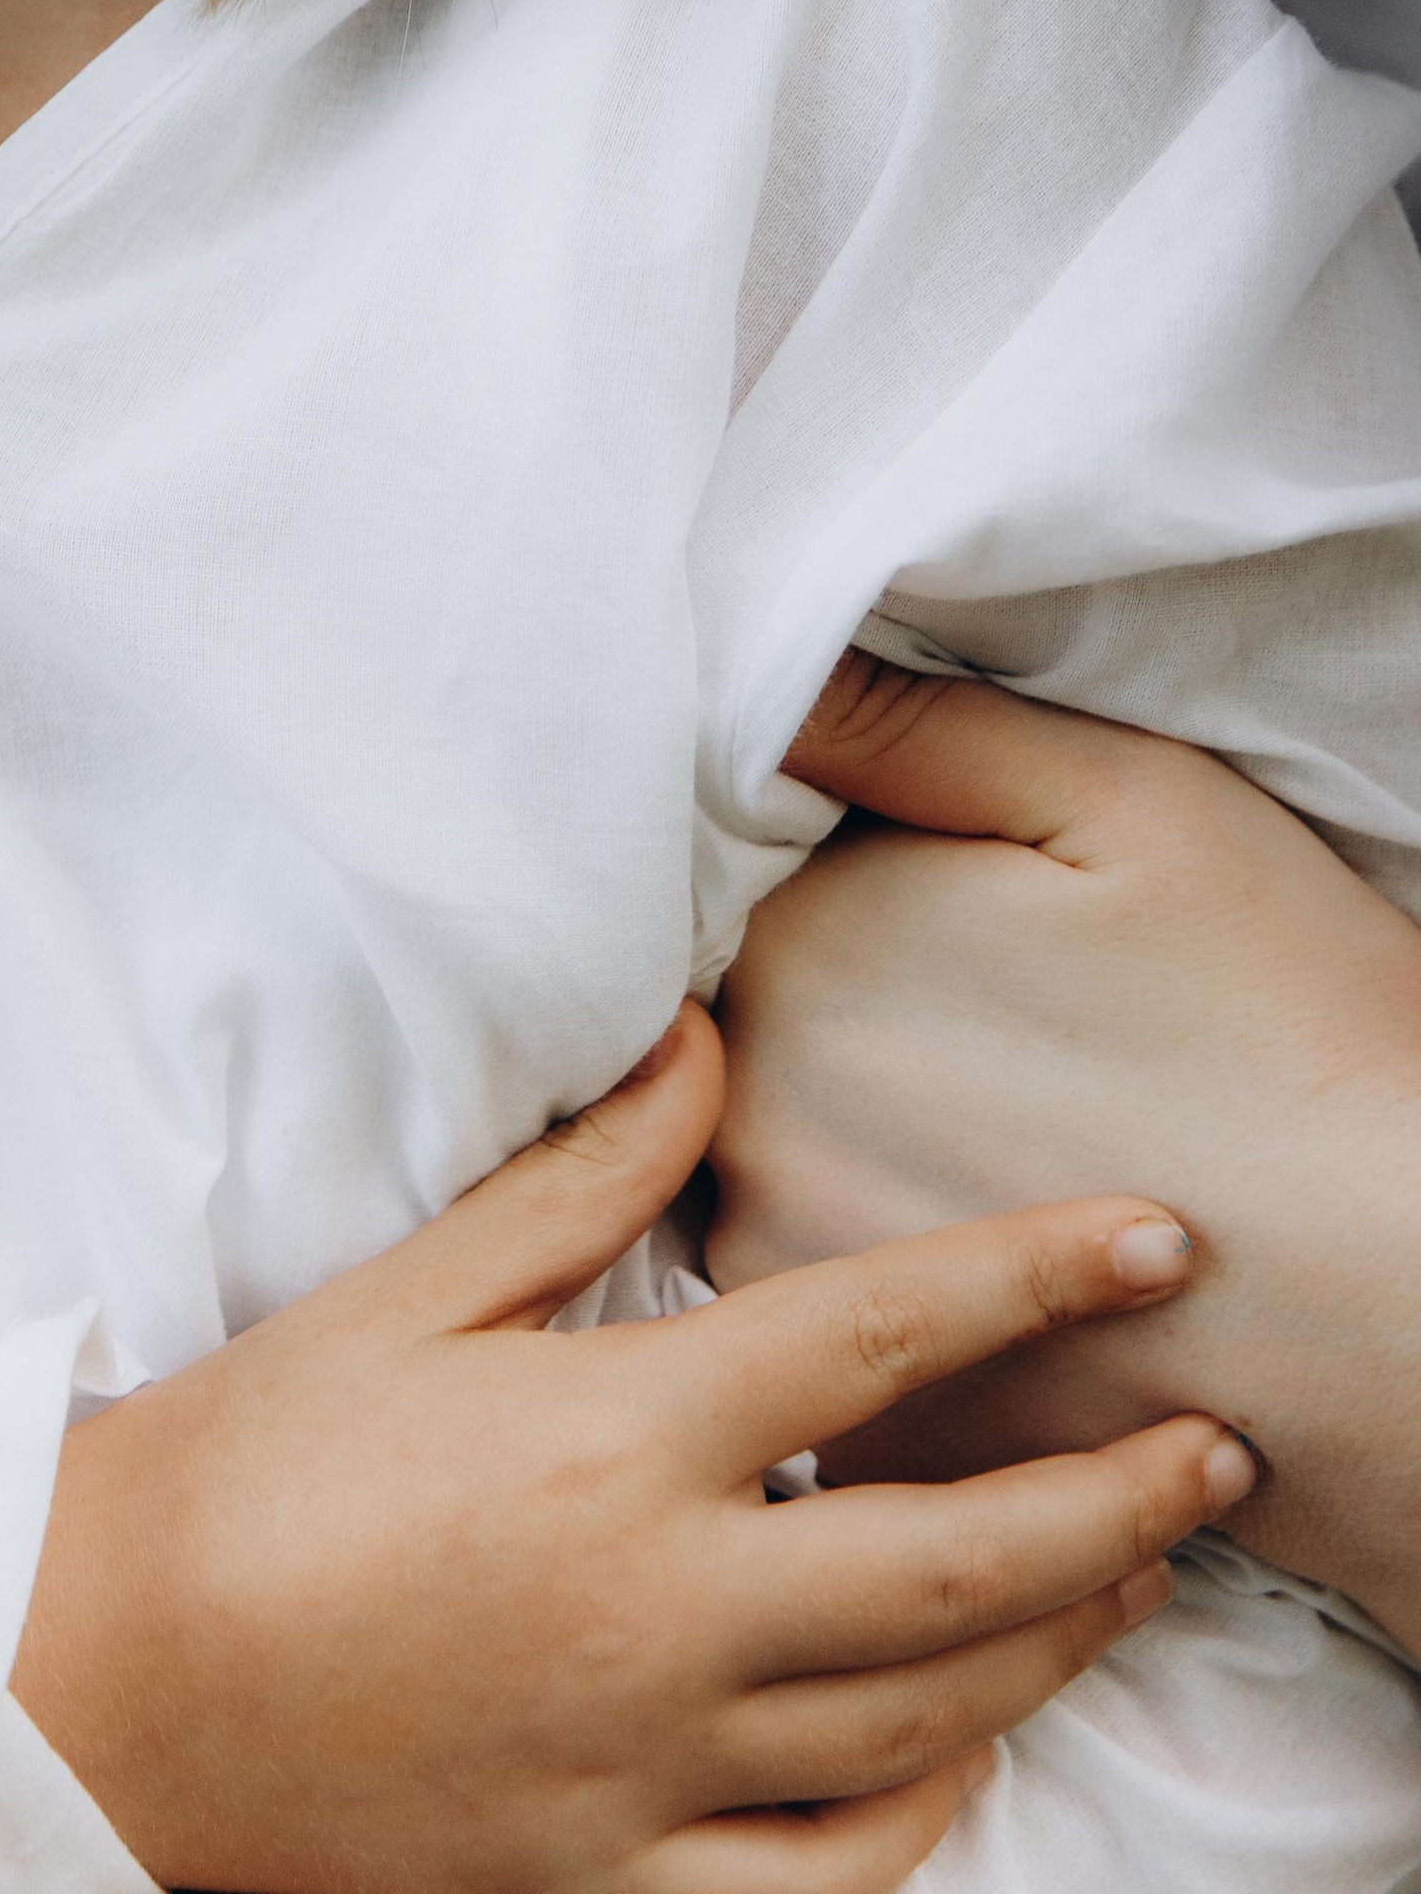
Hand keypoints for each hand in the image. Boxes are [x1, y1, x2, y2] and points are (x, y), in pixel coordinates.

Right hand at [12, 1005, 1254, 1893]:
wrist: (102, 1689)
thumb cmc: (244, 1466)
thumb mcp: (407, 1292)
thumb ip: (579, 1176)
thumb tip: (703, 1042)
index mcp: (611, 1440)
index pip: (879, 1337)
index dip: (1036, 1274)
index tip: (1157, 1238)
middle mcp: (660, 1611)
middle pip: (959, 1559)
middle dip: (1117, 1494)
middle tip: (1213, 1439)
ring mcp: (647, 1766)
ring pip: (924, 1720)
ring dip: (1056, 1637)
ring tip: (1128, 1568)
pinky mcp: (611, 1884)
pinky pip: (826, 1879)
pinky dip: (926, 1817)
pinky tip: (968, 1751)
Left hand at [709, 657, 1420, 1654]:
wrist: (1416, 1307)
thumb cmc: (1289, 1020)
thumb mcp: (1123, 803)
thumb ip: (909, 728)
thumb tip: (756, 681)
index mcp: (794, 955)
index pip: (763, 885)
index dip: (876, 895)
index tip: (990, 934)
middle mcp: (748, 1127)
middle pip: (755, 1036)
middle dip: (858, 1029)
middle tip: (1028, 1054)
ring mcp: (797, 1290)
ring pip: (787, 1175)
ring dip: (865, 1158)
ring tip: (1030, 1150)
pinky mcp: (858, 1420)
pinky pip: (841, 1319)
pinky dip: (910, 1282)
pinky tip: (1022, 1257)